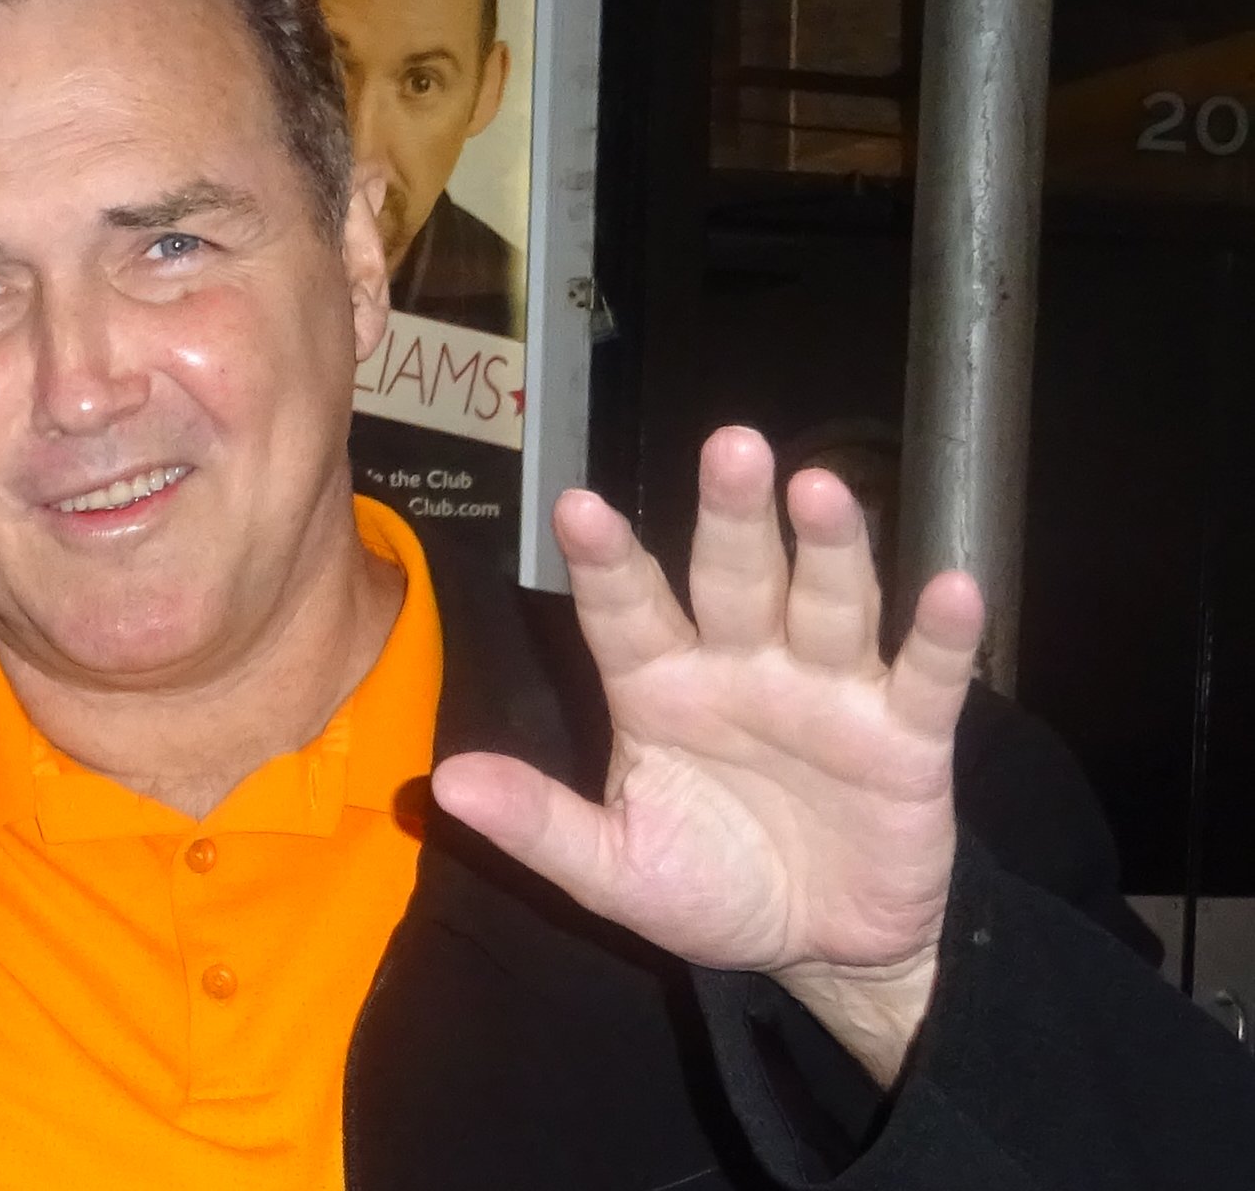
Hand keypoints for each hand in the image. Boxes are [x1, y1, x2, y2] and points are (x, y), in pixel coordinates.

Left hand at [431, 426, 983, 1082]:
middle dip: (731, 515)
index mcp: (660, 687)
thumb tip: (444, 784)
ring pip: (826, 602)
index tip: (575, 507)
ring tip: (821, 489)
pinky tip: (950, 588)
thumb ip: (540, 826)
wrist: (824, 949)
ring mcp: (827, 691)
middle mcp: (741, 667)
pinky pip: (923, 677)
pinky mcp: (905, 734)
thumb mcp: (615, 869)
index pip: (626, 611)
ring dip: (830, 547)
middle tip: (731, 446)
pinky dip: (940, 635)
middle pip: (734, 577)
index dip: (605, 562)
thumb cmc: (712, 886)